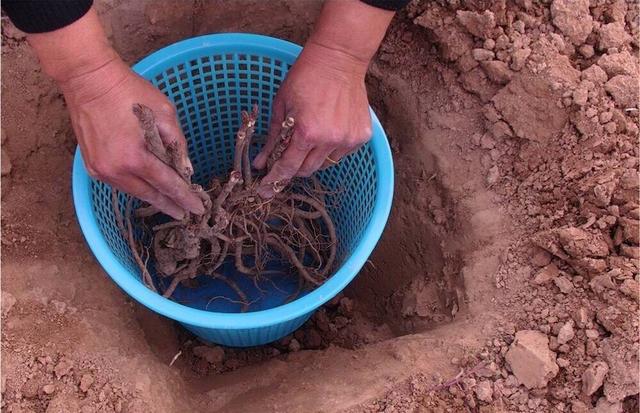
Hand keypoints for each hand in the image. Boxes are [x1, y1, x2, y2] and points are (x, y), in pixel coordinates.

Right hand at [61, 59, 203, 218]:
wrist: (88, 80)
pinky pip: (119, 184)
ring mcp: (101, 170)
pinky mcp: (92, 166)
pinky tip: (147, 189)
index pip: (167, 185)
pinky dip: (136, 187)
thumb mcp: (164, 113)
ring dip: (153, 198)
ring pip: (134, 191)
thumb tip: (186, 169)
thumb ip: (178, 143)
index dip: (184, 198)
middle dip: (170, 204)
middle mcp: (116, 170)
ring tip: (169, 204)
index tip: (198, 209)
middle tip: (185, 213)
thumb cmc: (130, 92)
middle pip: (150, 194)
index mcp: (135, 157)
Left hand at [253, 42, 371, 195]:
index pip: (288, 167)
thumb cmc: (305, 77)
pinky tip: (327, 129)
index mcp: (307, 132)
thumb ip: (271, 138)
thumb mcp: (281, 105)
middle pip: (306, 170)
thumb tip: (260, 163)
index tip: (266, 190)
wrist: (339, 58)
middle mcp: (330, 140)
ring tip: (309, 136)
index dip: (275, 179)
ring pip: (324, 164)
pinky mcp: (362, 136)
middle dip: (292, 167)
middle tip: (285, 157)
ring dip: (312, 157)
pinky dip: (330, 148)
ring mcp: (348, 139)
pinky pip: (340, 154)